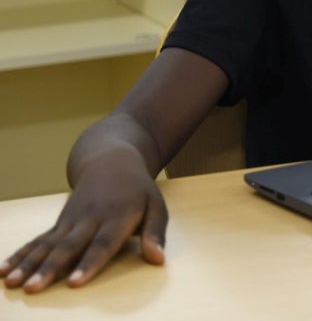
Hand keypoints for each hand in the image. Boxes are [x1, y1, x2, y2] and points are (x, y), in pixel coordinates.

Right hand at [2, 149, 166, 292]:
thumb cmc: (138, 190)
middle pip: (68, 246)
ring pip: (48, 244)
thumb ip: (155, 233)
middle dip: (50, 268)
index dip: (89, 264)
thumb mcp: (156, 206)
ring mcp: (71, 220)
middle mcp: (90, 219)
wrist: (111, 161)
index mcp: (117, 217)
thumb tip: (158, 259)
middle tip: (34, 288)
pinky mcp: (60, 223)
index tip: (74, 283)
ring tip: (12, 282)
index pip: (102, 244)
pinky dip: (20, 254)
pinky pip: (38, 240)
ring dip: (28, 264)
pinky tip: (3, 270)